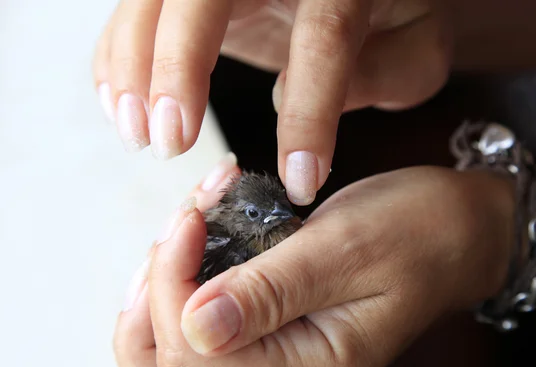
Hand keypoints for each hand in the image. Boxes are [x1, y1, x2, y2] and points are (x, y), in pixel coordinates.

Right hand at [93, 0, 450, 204]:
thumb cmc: (395, 17)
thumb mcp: (417, 49)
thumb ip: (385, 74)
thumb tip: (291, 96)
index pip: (323, 38)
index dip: (307, 115)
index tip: (298, 181)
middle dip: (178, 68)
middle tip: (171, 143)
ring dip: (133, 64)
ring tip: (137, 133)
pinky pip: (137, 8)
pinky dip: (118, 53)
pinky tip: (121, 102)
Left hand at [115, 165, 514, 366]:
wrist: (456, 230)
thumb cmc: (418, 232)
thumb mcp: (346, 247)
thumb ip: (271, 292)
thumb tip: (195, 327)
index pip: (195, 356)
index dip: (172, 286)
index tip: (191, 216)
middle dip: (150, 305)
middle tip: (172, 237)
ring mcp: (279, 362)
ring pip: (178, 355)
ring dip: (164, 287)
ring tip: (187, 226)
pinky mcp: (273, 333)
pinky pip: (204, 325)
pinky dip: (186, 277)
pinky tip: (202, 232)